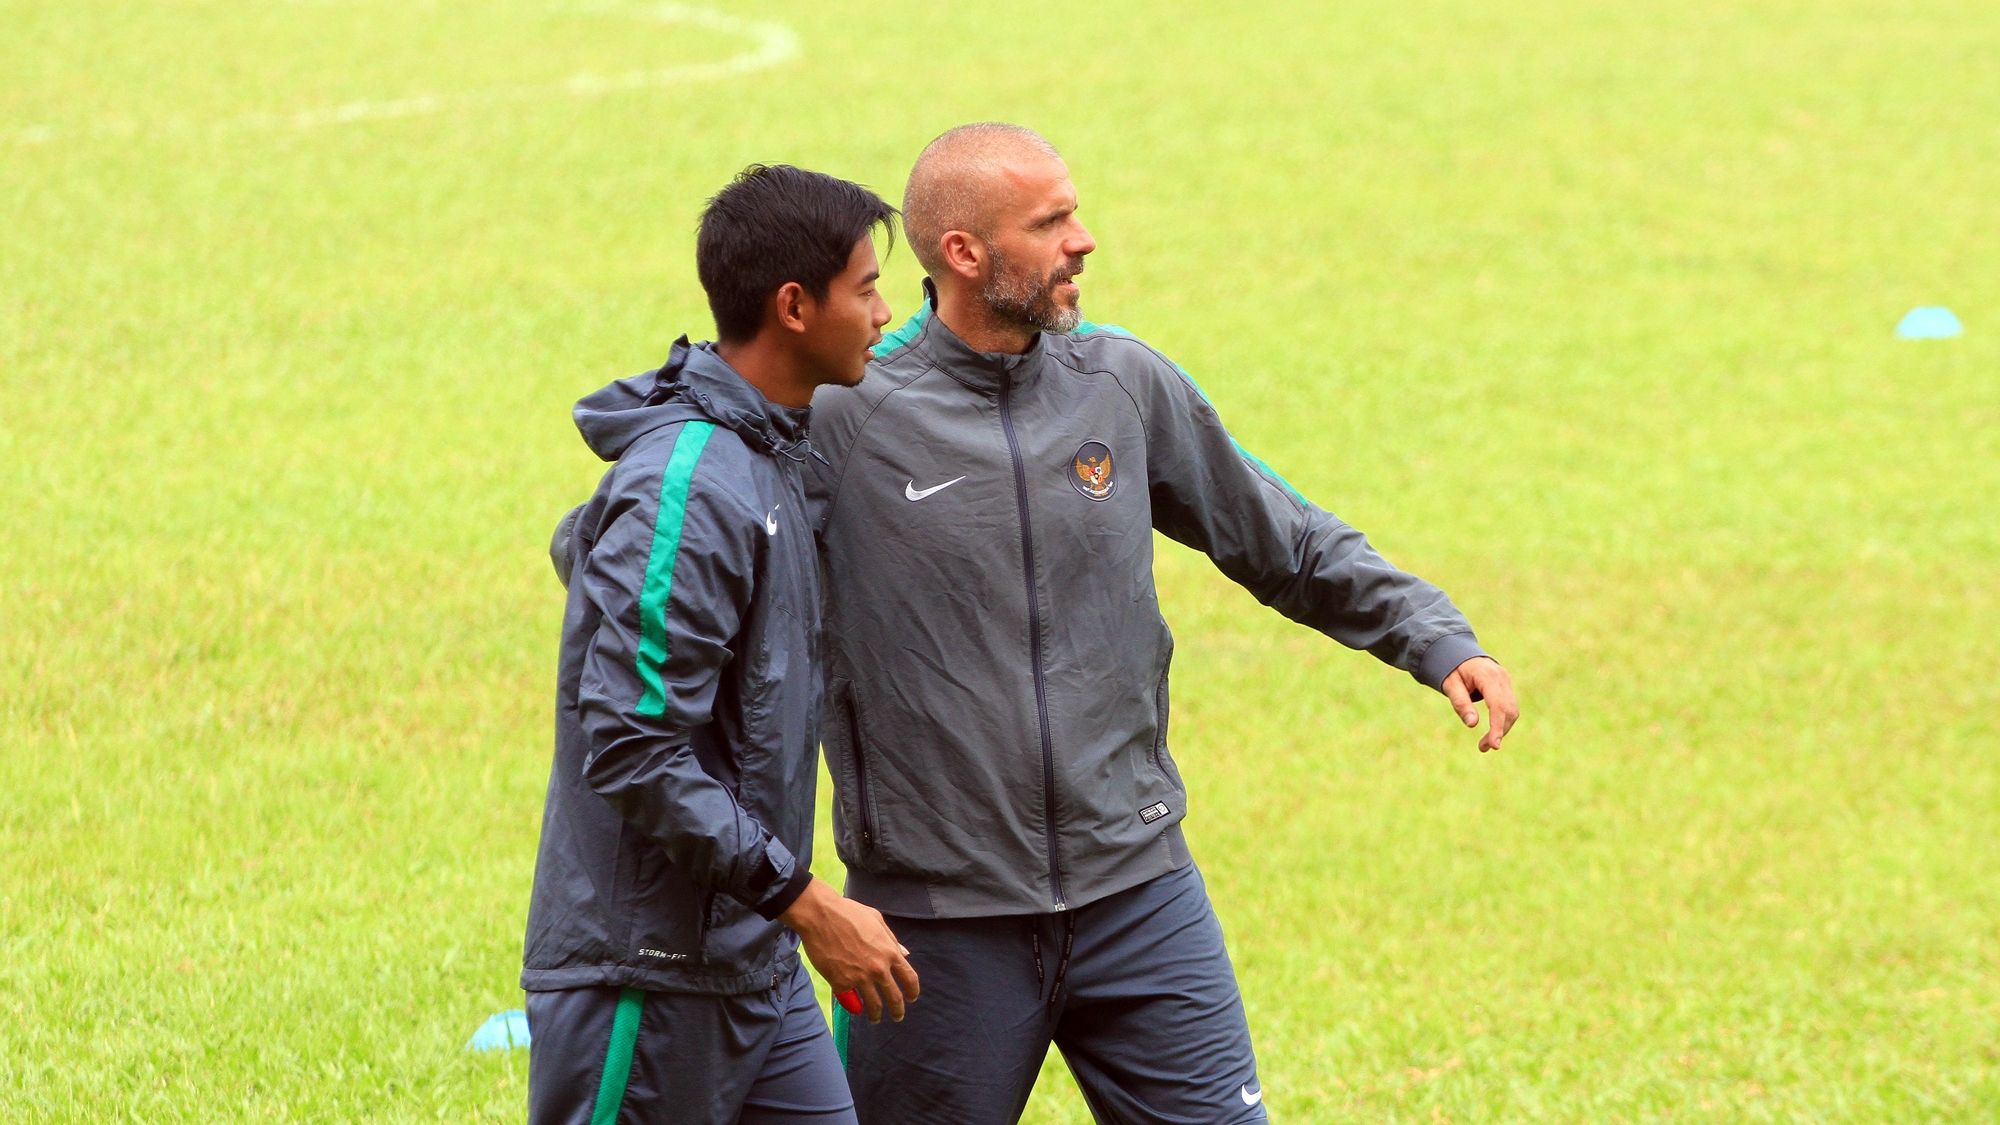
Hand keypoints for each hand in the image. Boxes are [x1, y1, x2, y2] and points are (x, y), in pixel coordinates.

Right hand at [780, 878, 919, 1022]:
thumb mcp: (877, 921)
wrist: (820, 916)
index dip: (912, 991)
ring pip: (874, 1005)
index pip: (910, 979)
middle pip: (894, 998)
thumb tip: (905, 954)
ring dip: (876, 1015)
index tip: (911, 997)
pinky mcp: (841, 984)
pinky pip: (850, 1000)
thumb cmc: (848, 913)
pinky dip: (853, 1005)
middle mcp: (878, 969)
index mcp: (890, 952)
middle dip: (898, 1011)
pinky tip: (855, 1008)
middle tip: (898, 1016)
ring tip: (875, 1018)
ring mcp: (860, 978)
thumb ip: (892, 940)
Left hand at [1441, 657, 1518, 752]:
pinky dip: (1503, 721)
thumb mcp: (1450, 685)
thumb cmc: (1452, 669)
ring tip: (1485, 744)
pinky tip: (1492, 732)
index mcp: (1486, 675)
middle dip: (1499, 731)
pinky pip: (1510, 707)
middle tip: (1483, 748)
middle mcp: (1501, 677)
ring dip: (1502, 729)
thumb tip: (1472, 725)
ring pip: (1512, 710)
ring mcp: (1506, 681)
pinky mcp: (1506, 687)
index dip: (1497, 726)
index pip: (1497, 704)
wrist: (1459, 653)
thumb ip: (1461, 703)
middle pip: (1508, 710)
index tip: (1494, 745)